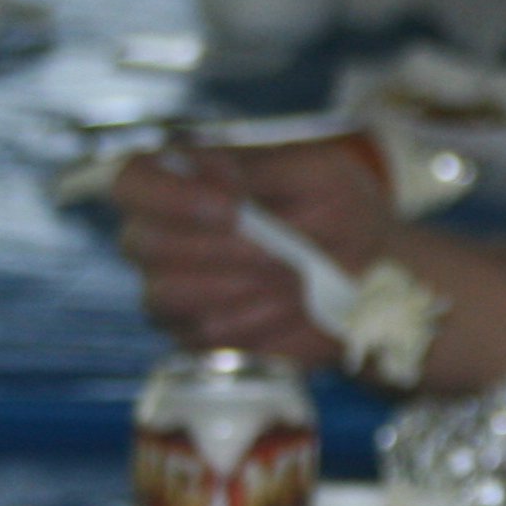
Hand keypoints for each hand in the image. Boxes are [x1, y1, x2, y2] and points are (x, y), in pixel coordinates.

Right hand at [108, 144, 390, 361]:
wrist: (373, 272)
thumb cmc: (340, 208)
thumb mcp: (318, 172)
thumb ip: (265, 169)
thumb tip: (220, 180)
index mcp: (184, 178)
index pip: (132, 180)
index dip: (168, 195)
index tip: (231, 207)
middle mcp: (163, 233)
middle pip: (145, 243)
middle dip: (222, 249)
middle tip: (285, 253)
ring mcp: (172, 290)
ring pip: (170, 295)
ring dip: (245, 286)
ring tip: (299, 275)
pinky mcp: (195, 336)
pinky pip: (207, 334)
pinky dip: (260, 319)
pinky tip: (295, 304)